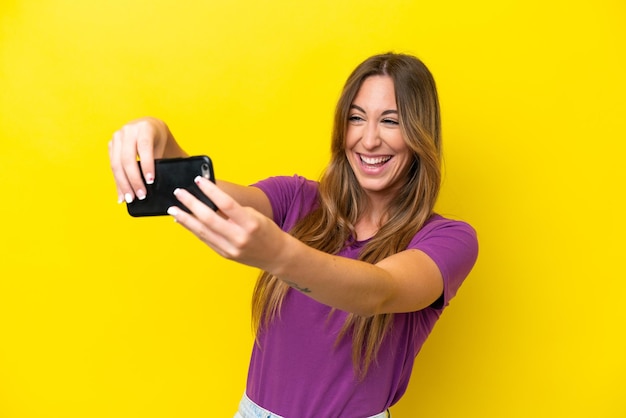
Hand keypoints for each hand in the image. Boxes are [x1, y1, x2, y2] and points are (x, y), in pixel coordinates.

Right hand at [108, 117, 184, 202]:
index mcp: (145, 127)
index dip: (147, 164)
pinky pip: (112, 166)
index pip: (144, 147)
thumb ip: (163, 163)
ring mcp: (117, 137)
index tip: (151, 181)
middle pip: (127, 158)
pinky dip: (118, 182)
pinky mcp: (111, 145)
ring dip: (123, 184)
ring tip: (130, 199)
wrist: (150, 128)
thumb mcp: (165, 146)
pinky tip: (122, 195)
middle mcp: (129, 130)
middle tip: (141, 196)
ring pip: (116, 164)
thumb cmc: (161, 140)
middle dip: (134, 179)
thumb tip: (162, 186)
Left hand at [167, 176, 288, 272]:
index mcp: (250, 223)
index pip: (226, 204)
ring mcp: (230, 248)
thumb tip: (209, 199)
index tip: (198, 180)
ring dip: (185, 219)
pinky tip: (184, 221)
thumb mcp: (255, 215)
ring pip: (202, 231)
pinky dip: (193, 229)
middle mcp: (239, 237)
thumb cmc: (266, 231)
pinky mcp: (224, 255)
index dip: (211, 190)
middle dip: (191, 204)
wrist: (276, 255)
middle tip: (179, 193)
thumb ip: (233, 210)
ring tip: (173, 208)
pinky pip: (205, 239)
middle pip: (209, 218)